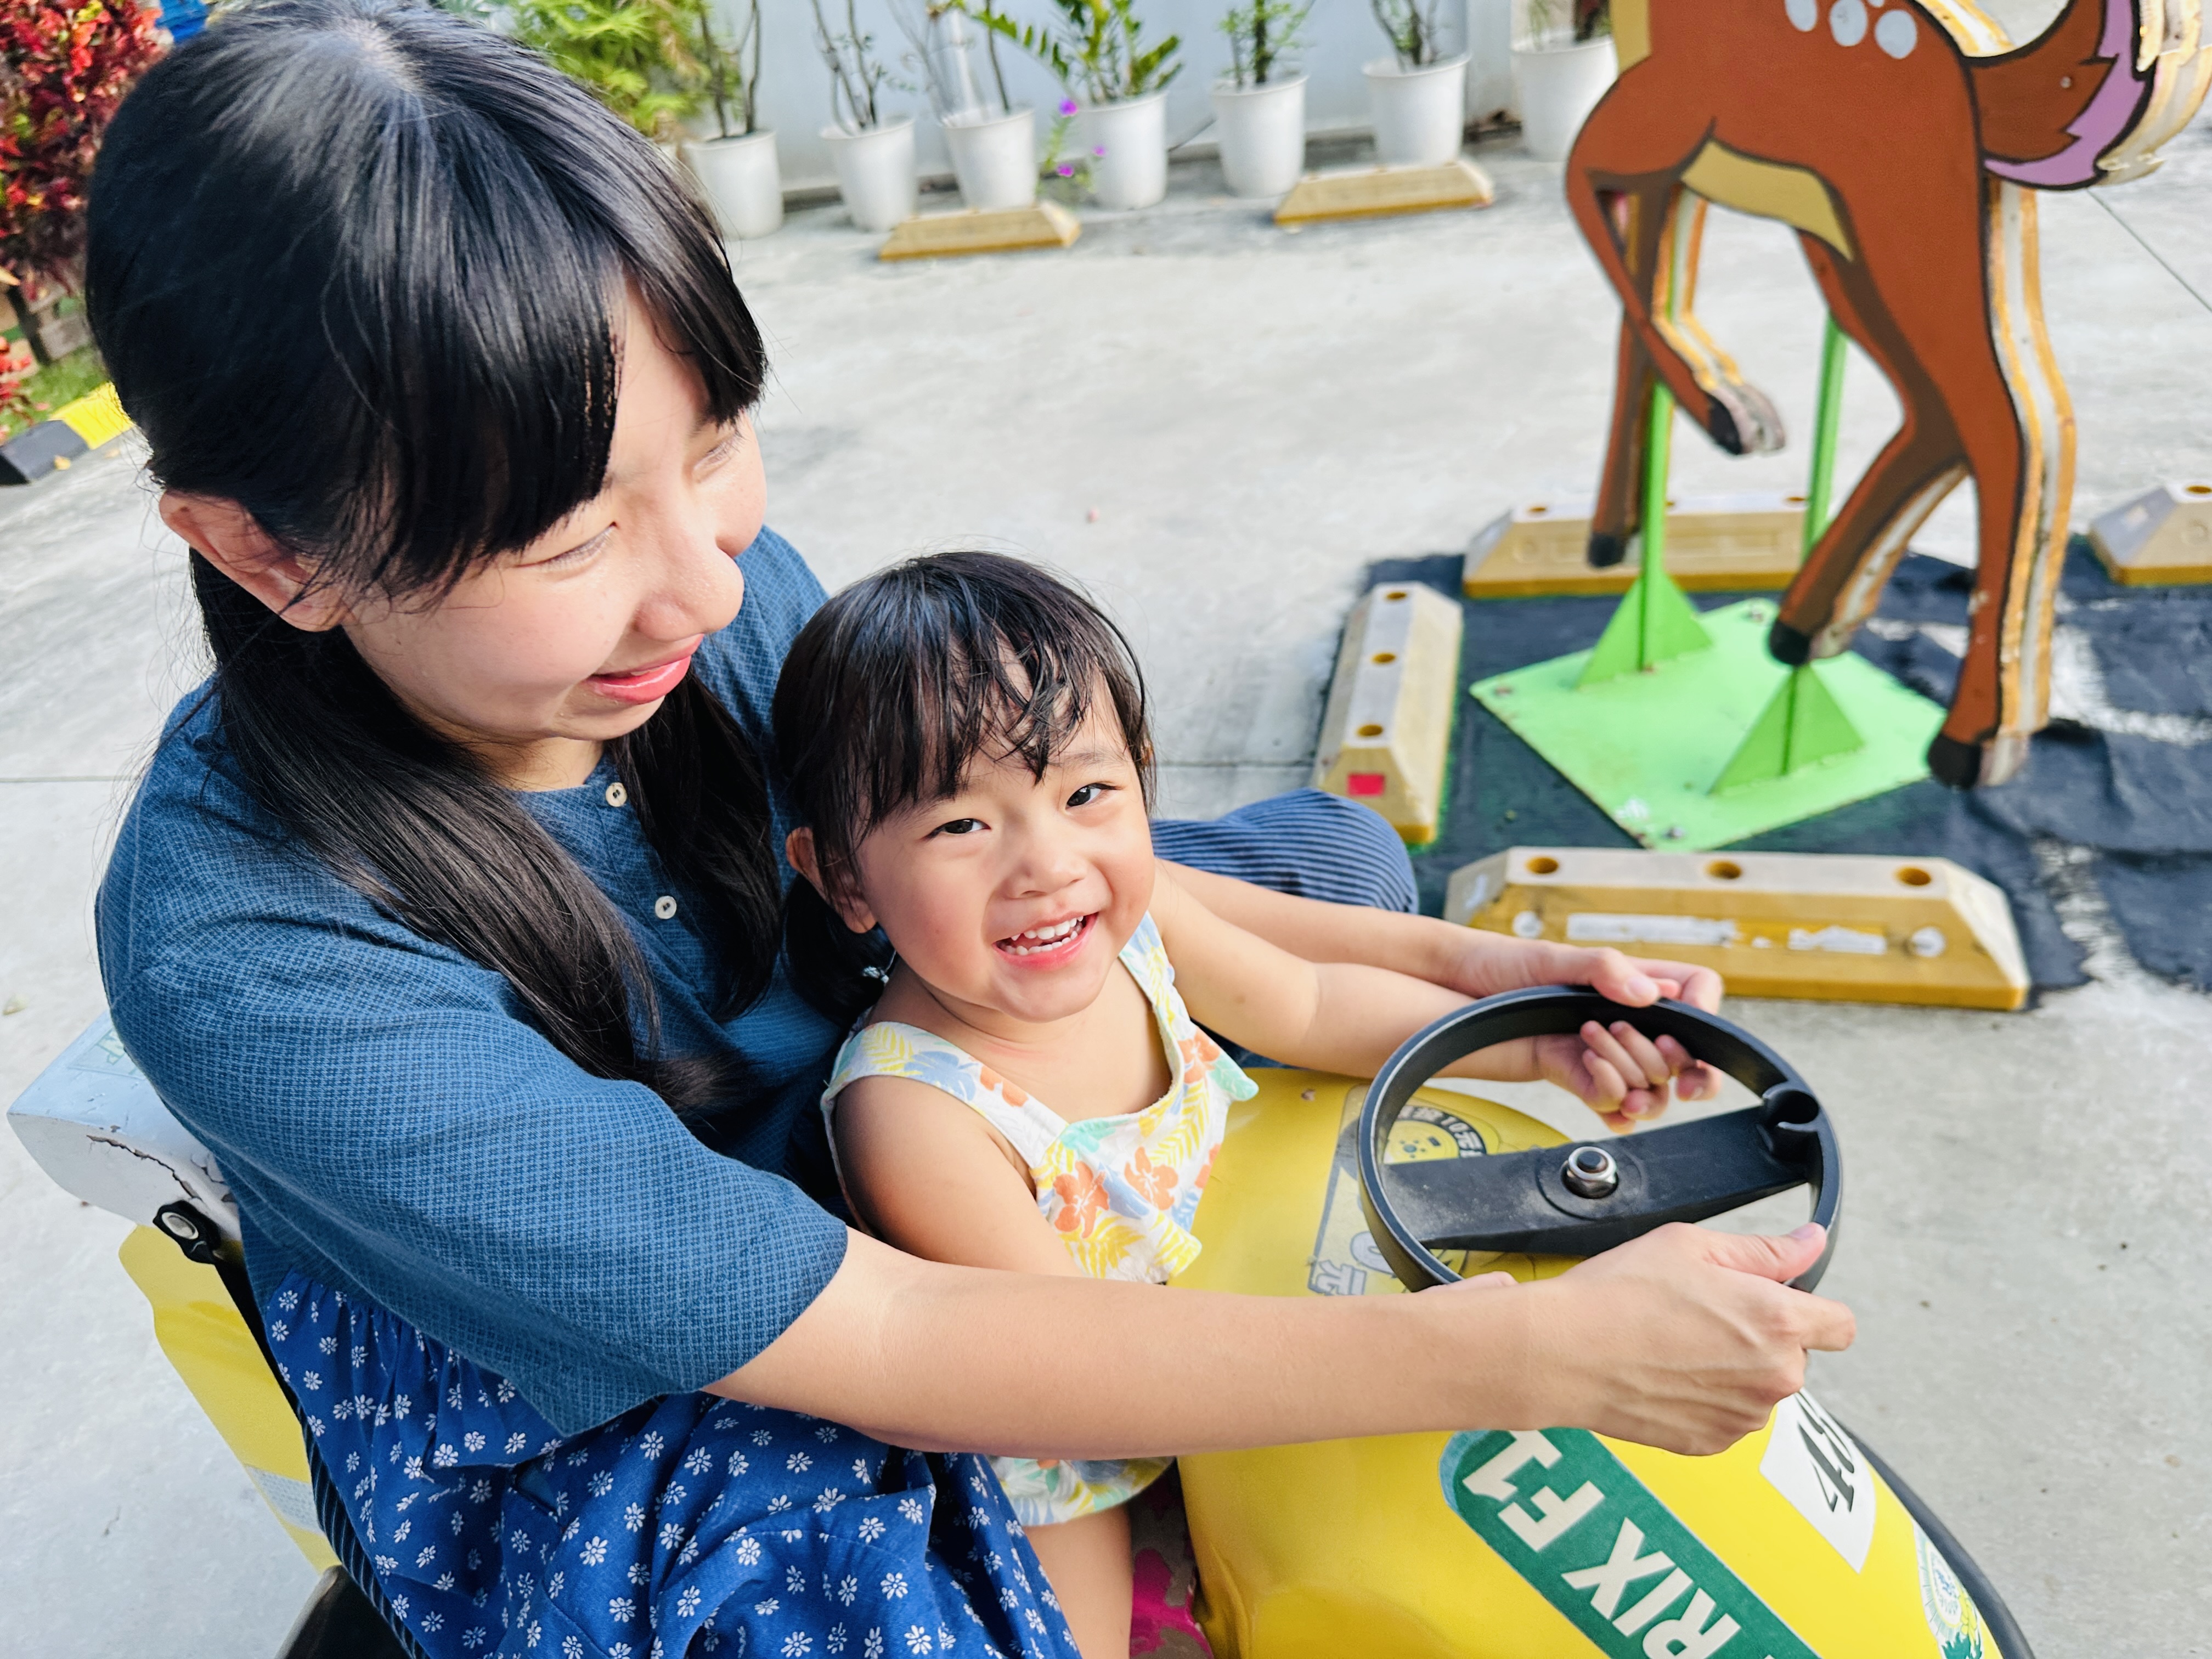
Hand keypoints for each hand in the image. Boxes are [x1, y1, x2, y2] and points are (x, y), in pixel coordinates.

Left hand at [1452, 939, 1724, 1128]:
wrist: (1460, 995)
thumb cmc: (1507, 966)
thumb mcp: (1554, 958)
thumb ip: (1602, 968)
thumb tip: (1649, 992)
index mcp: (1636, 982)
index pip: (1697, 994)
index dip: (1705, 1015)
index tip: (1693, 1033)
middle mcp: (1630, 1019)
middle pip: (1686, 1053)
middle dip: (1685, 1066)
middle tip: (1666, 1059)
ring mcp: (1608, 1051)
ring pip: (1653, 1084)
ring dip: (1639, 1078)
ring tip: (1597, 1048)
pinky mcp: (1581, 1076)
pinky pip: (1612, 1101)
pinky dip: (1610, 1096)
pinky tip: (1590, 1073)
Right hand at [1509, 1223, 1854, 1455]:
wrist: (1562, 1353)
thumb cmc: (1620, 1294)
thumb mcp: (1691, 1245)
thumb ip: (1765, 1249)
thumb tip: (1811, 1242)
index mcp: (1778, 1322)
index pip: (1841, 1325)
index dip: (1813, 1307)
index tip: (1780, 1300)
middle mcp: (1774, 1378)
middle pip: (1795, 1354)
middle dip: (1761, 1334)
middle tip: (1701, 1312)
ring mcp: (1744, 1417)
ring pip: (1758, 1386)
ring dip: (1734, 1369)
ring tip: (1674, 1343)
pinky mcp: (1712, 1443)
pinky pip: (1728, 1415)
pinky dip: (1706, 1398)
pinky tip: (1665, 1374)